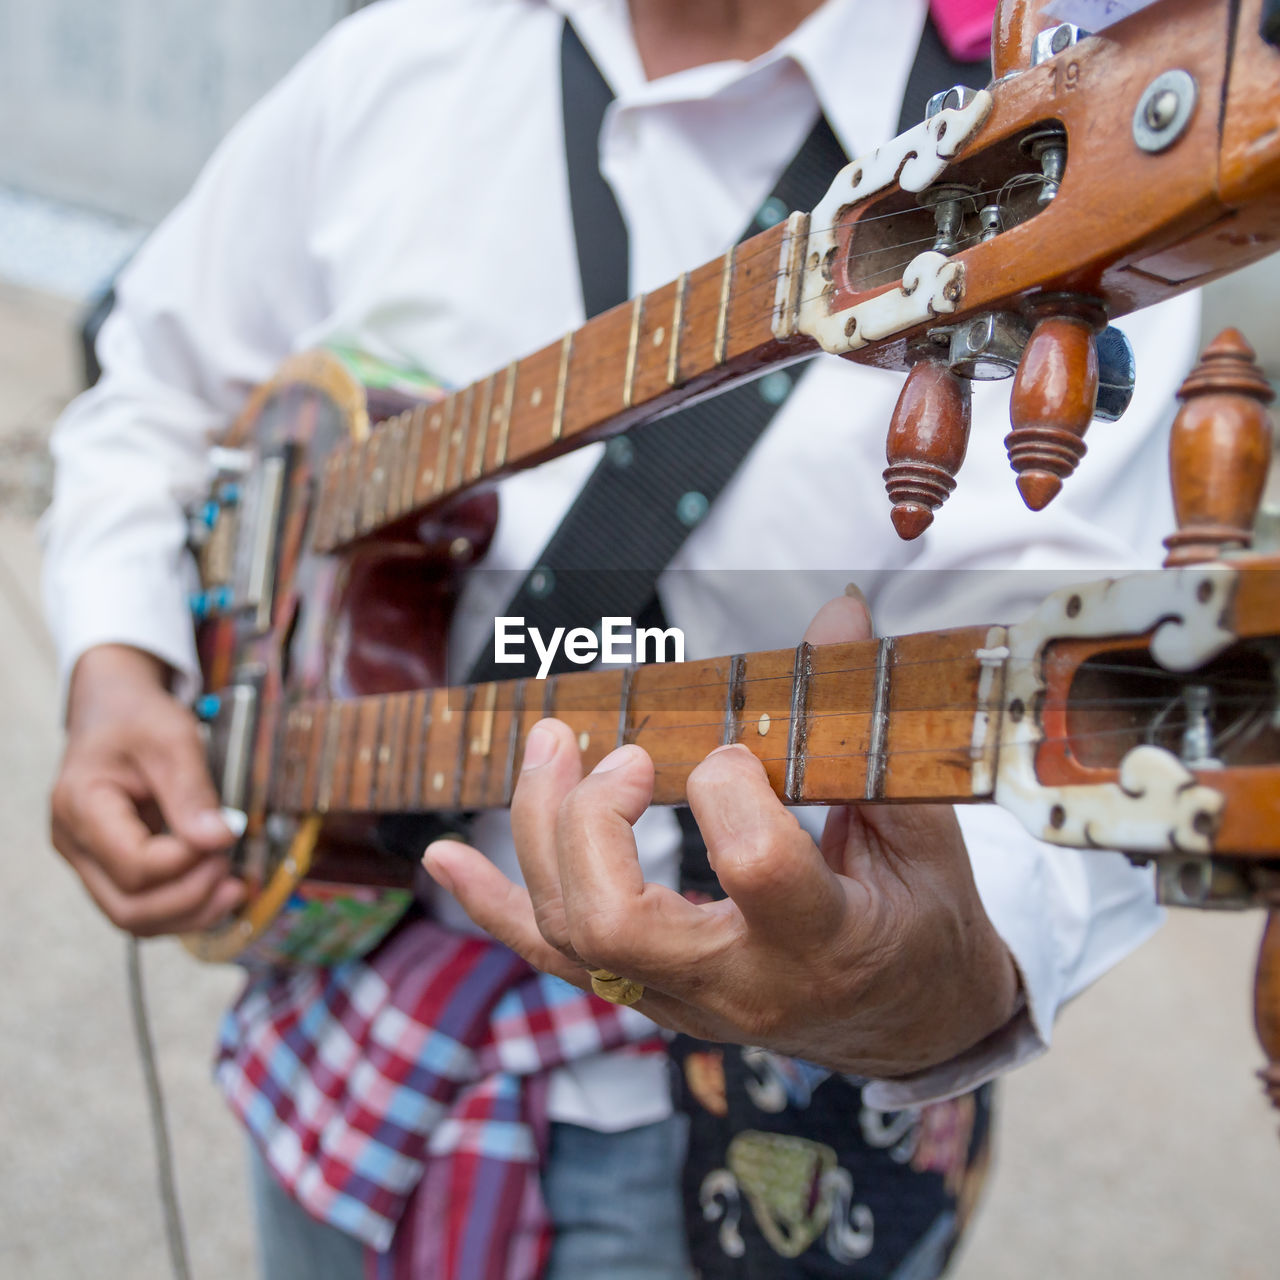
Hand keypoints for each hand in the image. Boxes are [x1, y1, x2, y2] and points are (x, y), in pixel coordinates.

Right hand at [50, 644, 243, 935]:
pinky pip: (145, 907)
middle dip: (190, 898)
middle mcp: (75, 845)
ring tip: (235, 888)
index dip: (185, 862)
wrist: (116, 711)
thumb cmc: (139, 718)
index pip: (133, 865)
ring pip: (134, 919)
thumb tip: (221, 840)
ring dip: (191, 913)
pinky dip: (184, 908)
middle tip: (233, 869)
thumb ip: (193, 791)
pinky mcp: (112, 869)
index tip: (226, 836)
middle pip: (128, 907)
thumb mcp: (173, 738)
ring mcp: (90, 862)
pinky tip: (219, 891)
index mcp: (80, 807)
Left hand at [424, 594, 1019, 1077]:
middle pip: (617, 918)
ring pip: (570, 931)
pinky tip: (444, 860)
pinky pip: (555, 957)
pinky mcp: (650, 996)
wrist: (907, 1022)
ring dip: (536, 830)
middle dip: (591, 817)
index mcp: (823, 940)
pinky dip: (493, 905)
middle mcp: (739, 985)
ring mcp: (683, 1000)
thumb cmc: (921, 922)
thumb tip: (836, 610)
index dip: (733, 785)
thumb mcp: (923, 831)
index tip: (739, 746)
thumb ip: (868, 729)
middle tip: (618, 751)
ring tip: (544, 745)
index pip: (754, 869)